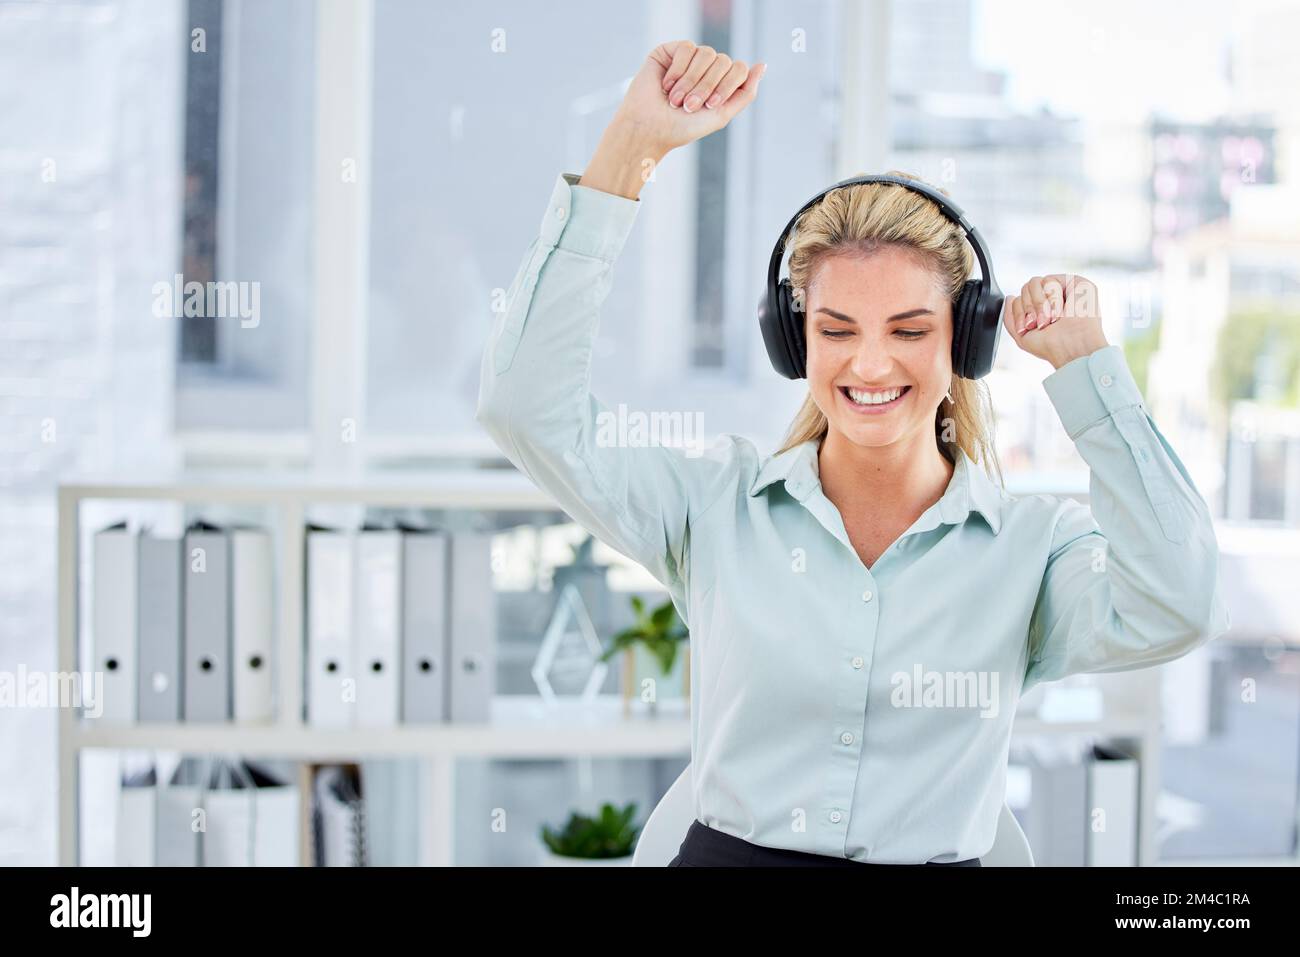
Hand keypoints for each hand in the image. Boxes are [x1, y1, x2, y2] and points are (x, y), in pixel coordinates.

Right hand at [613, 41, 765, 154]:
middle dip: (707, 86)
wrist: (649, 129)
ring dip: (691, 81)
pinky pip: (687, 47)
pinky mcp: (670, 51)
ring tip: (675, 100)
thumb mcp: (721, 115)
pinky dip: (678, 70)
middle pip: (724, 61)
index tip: (709, 106)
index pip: (739, 69)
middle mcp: (707, 68)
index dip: (727, 86)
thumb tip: (762, 65)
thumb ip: (745, 93)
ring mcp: (689, 58)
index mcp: (720, 82)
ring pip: (706, 53)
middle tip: (688, 106)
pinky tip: (666, 85)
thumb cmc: (682, 127)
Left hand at [1002, 274, 1109, 369]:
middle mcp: (1050, 299)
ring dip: (1039, 304)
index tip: (1027, 327)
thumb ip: (1010, 317)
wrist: (1071, 348)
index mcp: (1040, 310)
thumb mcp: (1021, 336)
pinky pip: (1049, 279)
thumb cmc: (1051, 346)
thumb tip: (1009, 297)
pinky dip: (1052, 298)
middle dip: (1029, 308)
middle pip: (1025, 288)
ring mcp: (1062, 289)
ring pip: (1034, 282)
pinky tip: (1061, 311)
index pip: (1019, 299)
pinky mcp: (1075, 282)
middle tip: (1041, 323)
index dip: (1019, 312)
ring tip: (1051, 318)